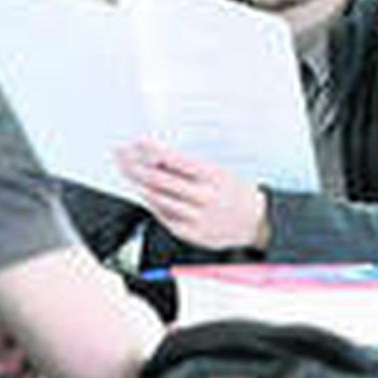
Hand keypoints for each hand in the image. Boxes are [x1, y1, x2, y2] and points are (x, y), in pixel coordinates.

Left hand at [115, 140, 270, 249]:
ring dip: (139, 185)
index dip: (151, 151)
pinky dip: (152, 204)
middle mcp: (203, 197)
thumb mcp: (221, 172)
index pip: (174, 160)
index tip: (135, 143)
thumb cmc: (237, 193)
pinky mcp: (192, 234)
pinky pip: (164, 217)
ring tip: (127, 173)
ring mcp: (196, 217)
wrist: (256, 223)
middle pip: (159, 181)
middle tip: (121, 157)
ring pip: (158, 199)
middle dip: (135, 167)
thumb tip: (159, 159)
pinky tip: (144, 195)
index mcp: (213, 176)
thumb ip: (192, 168)